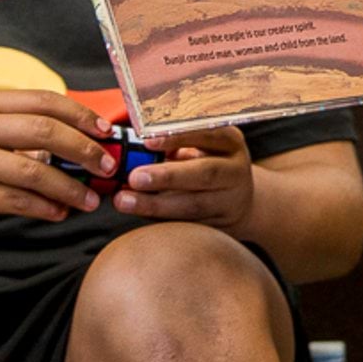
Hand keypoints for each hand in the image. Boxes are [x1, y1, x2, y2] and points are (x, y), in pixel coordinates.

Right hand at [0, 91, 113, 229]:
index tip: (107, 132)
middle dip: (84, 150)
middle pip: (45, 131)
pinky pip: (14, 200)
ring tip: (90, 200)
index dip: (82, 115)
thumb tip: (83, 147)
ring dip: (69, 188)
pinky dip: (44, 207)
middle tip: (107, 167)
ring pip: (34, 171)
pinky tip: (59, 212)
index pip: (44, 101)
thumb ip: (23, 133)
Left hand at [113, 126, 253, 231]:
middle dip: (168, 176)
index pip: (207, 135)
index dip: (178, 138)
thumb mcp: (202, 146)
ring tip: (124, 201)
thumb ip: (175, 146)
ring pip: (194, 206)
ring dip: (156, 204)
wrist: (238, 199)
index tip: (147, 142)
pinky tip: (137, 215)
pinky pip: (188, 225)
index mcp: (230, 142)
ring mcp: (231, 200)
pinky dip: (160, 220)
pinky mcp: (220, 226)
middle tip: (134, 177)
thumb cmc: (208, 163)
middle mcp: (235, 170)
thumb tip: (131, 148)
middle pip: (206, 173)